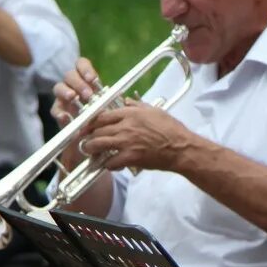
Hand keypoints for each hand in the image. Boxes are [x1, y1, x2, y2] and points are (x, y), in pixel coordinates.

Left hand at [80, 99, 196, 172]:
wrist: (180, 148)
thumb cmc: (171, 129)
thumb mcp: (155, 111)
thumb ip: (138, 105)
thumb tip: (128, 100)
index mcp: (130, 113)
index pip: (102, 115)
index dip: (91, 122)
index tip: (86, 126)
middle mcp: (125, 126)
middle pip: (97, 130)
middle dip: (89, 136)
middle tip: (86, 140)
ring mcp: (126, 142)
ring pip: (99, 144)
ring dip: (91, 149)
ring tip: (89, 152)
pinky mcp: (130, 157)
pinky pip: (111, 162)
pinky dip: (107, 165)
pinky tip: (109, 165)